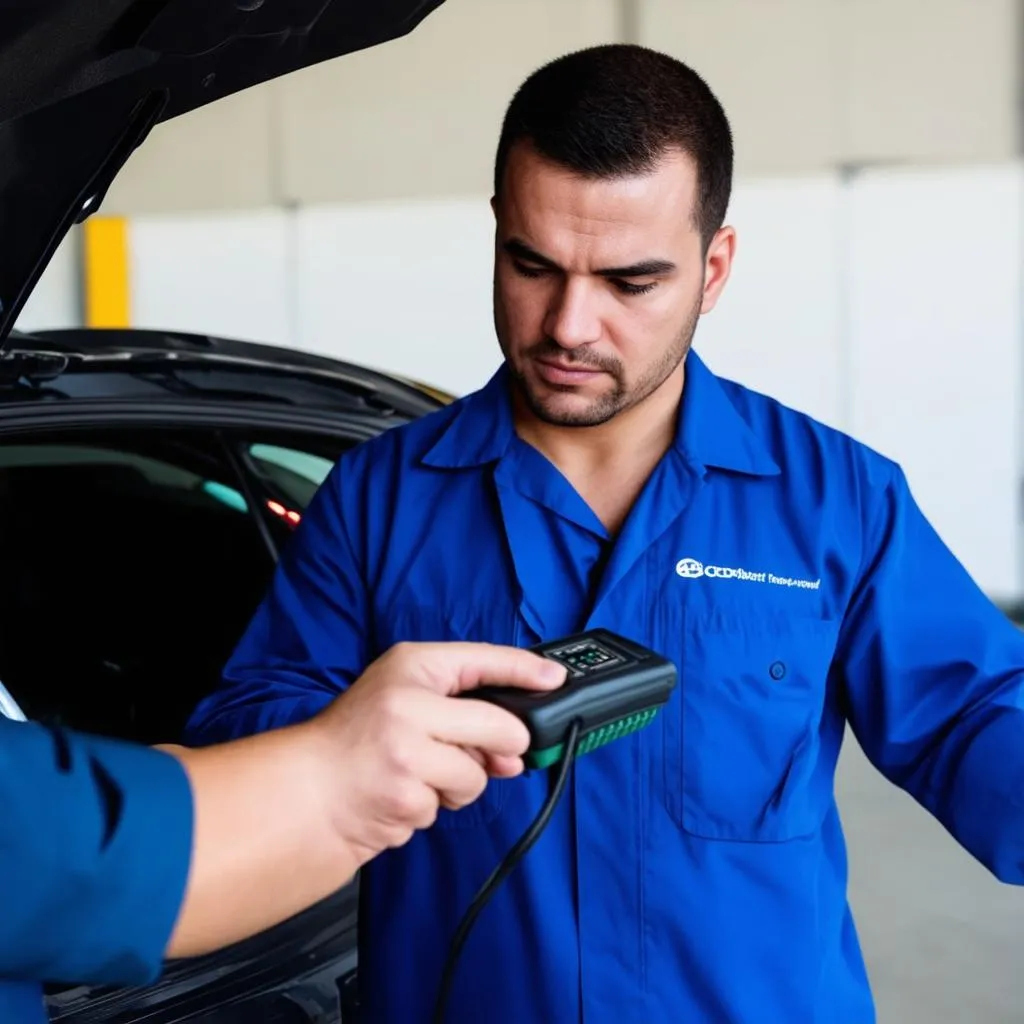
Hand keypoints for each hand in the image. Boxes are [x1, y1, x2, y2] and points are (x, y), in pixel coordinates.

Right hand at [306, 641, 565, 867]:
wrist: (309, 789)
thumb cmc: (357, 739)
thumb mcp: (402, 695)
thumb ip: (461, 708)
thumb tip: (520, 748)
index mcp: (410, 667)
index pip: (483, 659)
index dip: (525, 669)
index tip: (555, 678)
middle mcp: (409, 702)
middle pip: (499, 726)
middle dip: (499, 751)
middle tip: (474, 755)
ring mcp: (407, 750)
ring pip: (477, 776)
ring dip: (456, 786)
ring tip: (417, 775)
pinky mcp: (406, 795)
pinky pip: (446, 807)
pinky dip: (430, 808)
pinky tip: (399, 794)